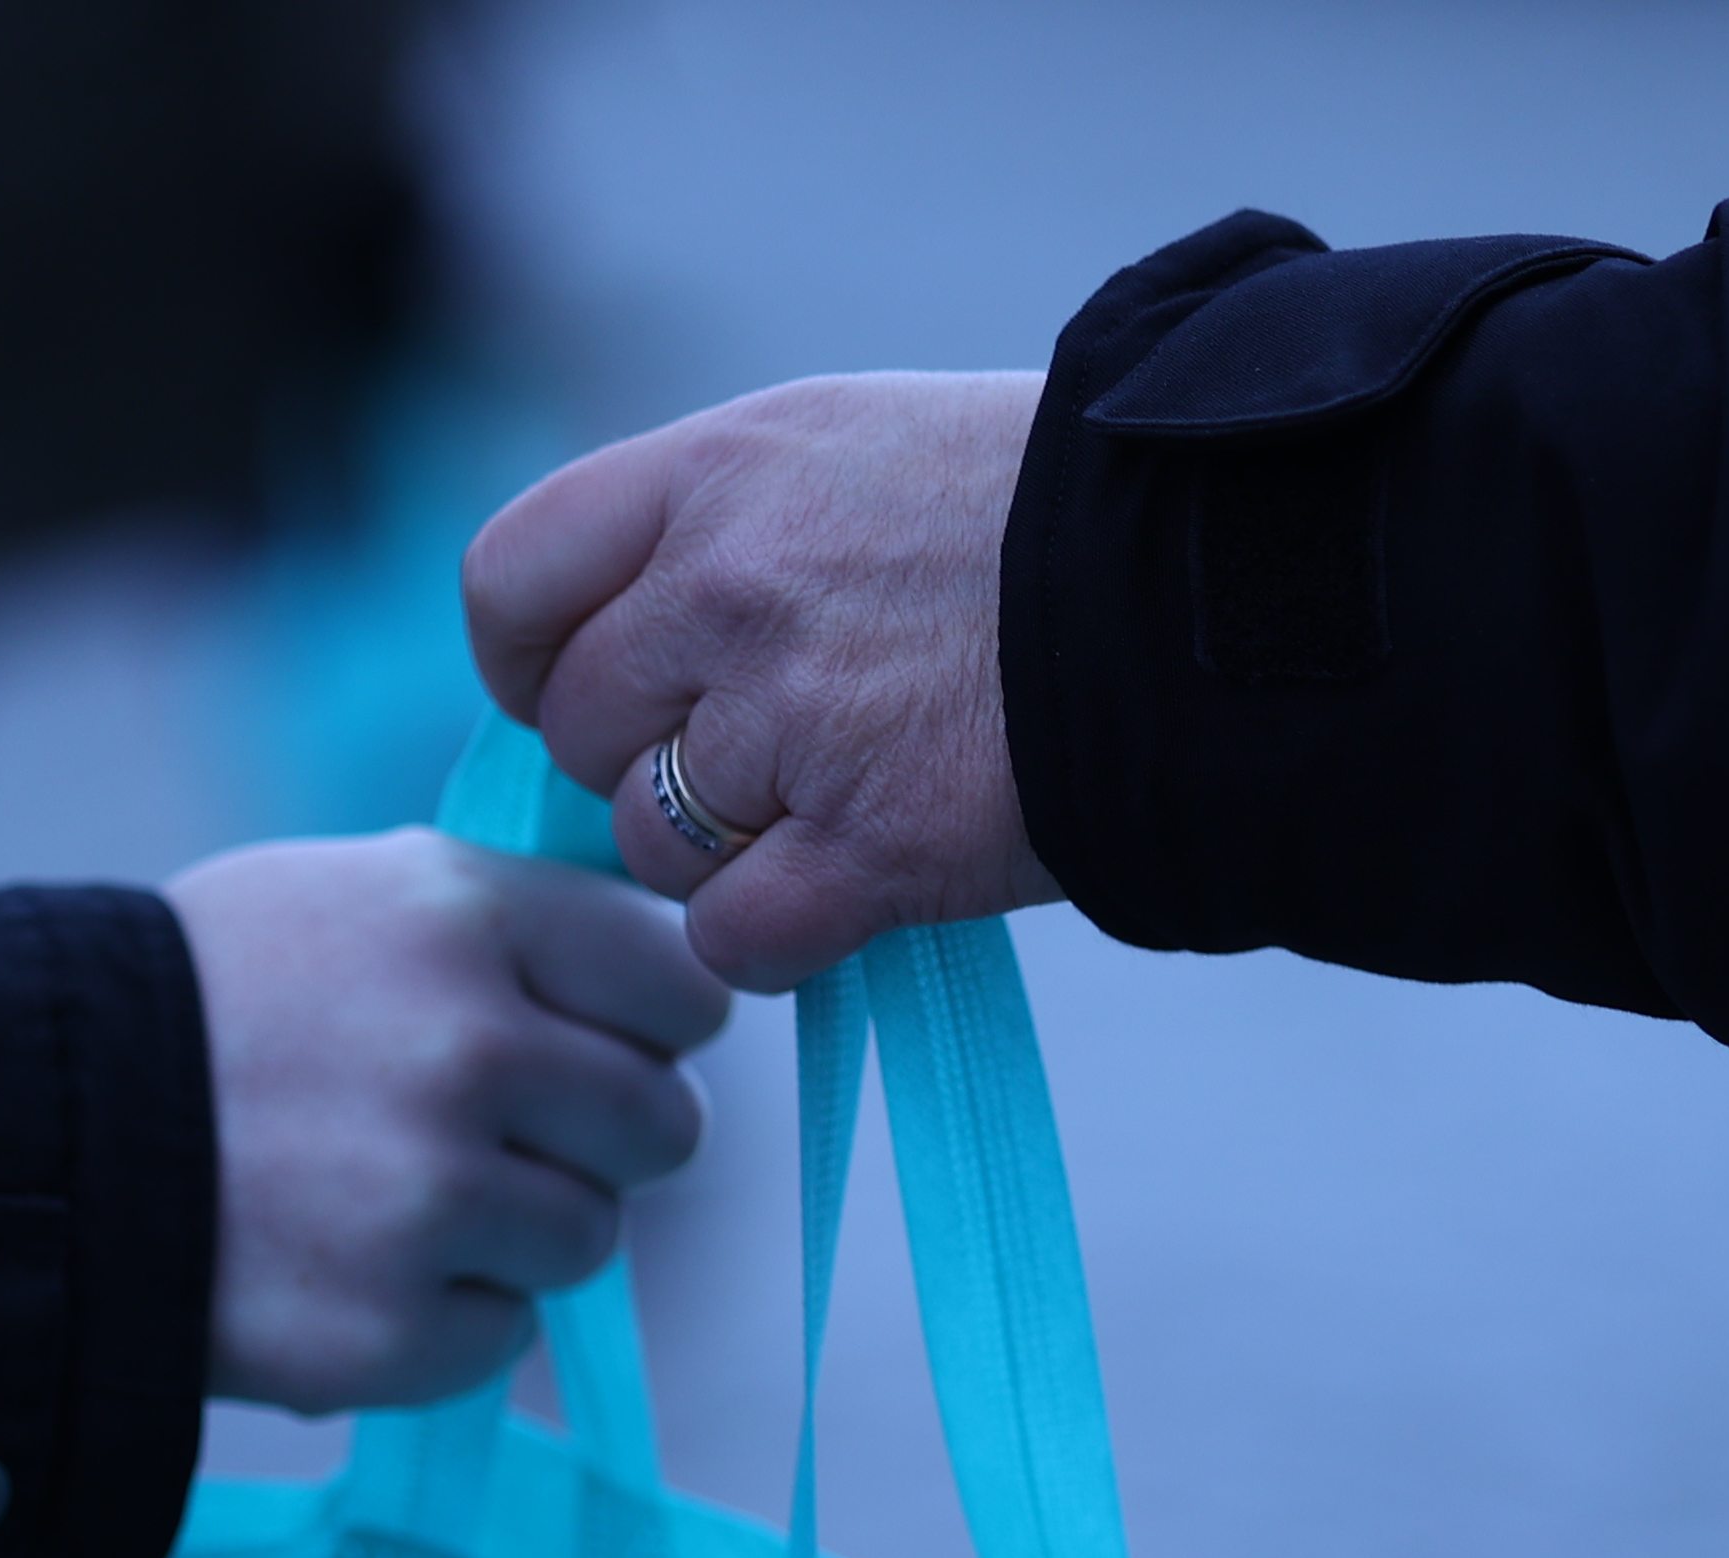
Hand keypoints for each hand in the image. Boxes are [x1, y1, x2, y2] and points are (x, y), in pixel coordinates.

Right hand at [174, 831, 727, 1413]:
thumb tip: (675, 991)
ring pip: (587, 1237)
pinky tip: (346, 1264)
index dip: (650, 1028)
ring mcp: (433, 1199)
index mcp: (466, 915)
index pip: (683, 987)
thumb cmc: (207, 1001)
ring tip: (391, 1197)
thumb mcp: (352, 895)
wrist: (23, 1135)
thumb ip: (514, 927)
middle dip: (597, 1141)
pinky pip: (503, 1333)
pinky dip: (442, 1316)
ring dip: (516, 1232)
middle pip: (661, 1126)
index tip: (598, 1045)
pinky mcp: (393, 1330)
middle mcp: (468, 1049)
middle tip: (494, 1137)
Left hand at [462, 371, 1055, 992]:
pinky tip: (849, 889)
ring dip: (721, 850)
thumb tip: (608, 649)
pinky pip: (732, 935)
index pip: (512, 579)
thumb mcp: (851, 451)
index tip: (574, 691)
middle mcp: (730, 588)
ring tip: (835, 800)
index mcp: (717, 472)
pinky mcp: (867, 846)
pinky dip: (777, 935)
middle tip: (759, 755)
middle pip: (579, 730)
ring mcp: (795, 721)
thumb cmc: (1040, 513)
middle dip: (645, 760)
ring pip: (651, 842)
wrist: (1216, 575)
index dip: (526, 660)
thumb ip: (717, 529)